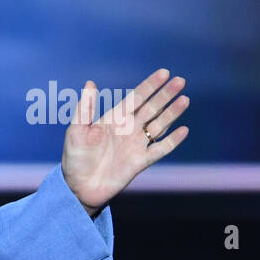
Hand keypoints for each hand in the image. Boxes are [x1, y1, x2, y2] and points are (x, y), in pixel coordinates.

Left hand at [61, 68, 189, 215]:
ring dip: (172, 113)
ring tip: (184, 100)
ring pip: (159, 125)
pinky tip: (183, 130)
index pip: (136, 98)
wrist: (78, 186)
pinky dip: (172, 141)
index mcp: (114, 119)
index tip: (164, 72)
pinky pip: (160, 149)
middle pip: (152, 108)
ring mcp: (136, 144)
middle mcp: (129, 129)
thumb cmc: (75, 157)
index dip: (150, 86)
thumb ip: (85, 109)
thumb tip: (90, 83)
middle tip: (180, 81)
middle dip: (165, 95)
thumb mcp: (76, 131)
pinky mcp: (140, 161)